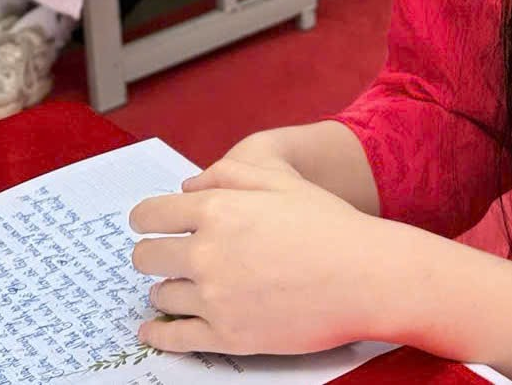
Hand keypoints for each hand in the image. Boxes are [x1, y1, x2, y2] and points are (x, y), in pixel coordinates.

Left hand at [129, 158, 392, 355]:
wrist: (365, 276)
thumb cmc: (328, 224)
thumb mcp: (280, 180)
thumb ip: (226, 174)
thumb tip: (186, 187)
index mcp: (217, 209)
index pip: (151, 215)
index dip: (145, 219)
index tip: (147, 225)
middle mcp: (207, 253)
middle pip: (147, 256)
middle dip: (153, 254)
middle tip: (165, 256)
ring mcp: (215, 298)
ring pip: (160, 295)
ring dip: (165, 289)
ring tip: (182, 287)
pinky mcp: (227, 336)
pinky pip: (174, 338)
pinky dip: (158, 334)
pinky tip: (152, 330)